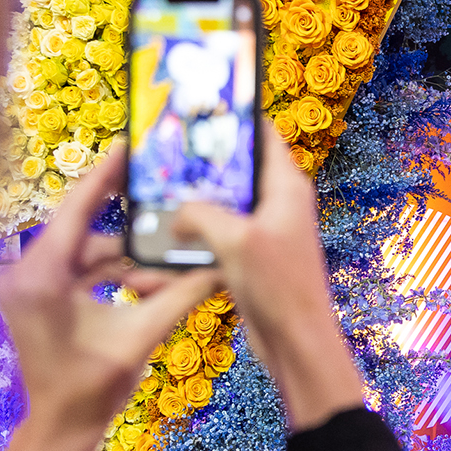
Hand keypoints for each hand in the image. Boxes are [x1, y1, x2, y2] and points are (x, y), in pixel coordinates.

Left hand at [0, 148, 219, 450]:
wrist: (59, 428)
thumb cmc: (93, 389)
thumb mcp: (141, 336)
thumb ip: (180, 295)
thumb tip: (222, 265)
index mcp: (42, 278)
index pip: (75, 212)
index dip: (104, 176)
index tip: (128, 145)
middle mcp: (24, 273)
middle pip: (78, 225)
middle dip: (119, 207)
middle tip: (152, 175)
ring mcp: (26, 284)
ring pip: (81, 247)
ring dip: (120, 247)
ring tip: (161, 232)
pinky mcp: (35, 293)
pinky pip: (74, 265)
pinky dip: (106, 265)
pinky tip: (142, 265)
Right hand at [174, 122, 364, 432]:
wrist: (298, 345)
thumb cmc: (279, 287)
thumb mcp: (235, 240)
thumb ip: (201, 213)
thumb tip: (176, 210)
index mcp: (285, 187)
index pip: (262, 135)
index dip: (234, 117)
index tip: (199, 106)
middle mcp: (277, 204)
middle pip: (234, 171)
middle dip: (199, 166)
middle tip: (161, 155)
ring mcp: (264, 233)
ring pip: (220, 208)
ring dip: (189, 209)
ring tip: (152, 201)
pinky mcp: (251, 260)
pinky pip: (215, 242)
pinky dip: (191, 244)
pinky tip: (159, 252)